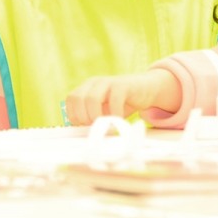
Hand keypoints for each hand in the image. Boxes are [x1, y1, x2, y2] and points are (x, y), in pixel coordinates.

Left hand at [63, 70, 180, 125]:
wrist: (146, 90)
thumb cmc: (122, 105)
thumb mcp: (104, 112)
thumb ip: (91, 118)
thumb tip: (80, 135)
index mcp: (87, 87)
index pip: (70, 100)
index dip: (75, 115)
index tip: (85, 126)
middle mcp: (94, 83)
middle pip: (77, 98)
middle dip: (83, 117)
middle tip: (95, 126)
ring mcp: (108, 82)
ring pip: (91, 98)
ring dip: (95, 116)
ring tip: (105, 124)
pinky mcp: (123, 85)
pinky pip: (114, 99)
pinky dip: (114, 113)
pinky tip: (118, 120)